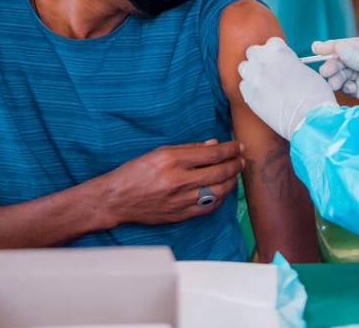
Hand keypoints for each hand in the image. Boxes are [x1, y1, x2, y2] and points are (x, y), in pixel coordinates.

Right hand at [98, 140, 243, 225]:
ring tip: (235, 174)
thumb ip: (189, 148)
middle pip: (220, 172)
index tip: (238, 146)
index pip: (213, 154)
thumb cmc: (136, 172)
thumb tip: (214, 144)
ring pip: (219, 191)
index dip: (230, 149)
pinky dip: (220, 198)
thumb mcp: (159, 152)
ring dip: (232, 182)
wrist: (117, 199)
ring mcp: (181, 200)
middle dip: (235, 164)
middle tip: (241, 159)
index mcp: (173, 160)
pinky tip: (222, 191)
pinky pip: (209, 207)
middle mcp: (179, 180)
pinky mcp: (180, 215)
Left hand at [238, 37, 337, 139]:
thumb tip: (283, 65)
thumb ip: (289, 62)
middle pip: (252, 51)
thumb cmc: (314, 94)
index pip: (271, 42)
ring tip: (264, 83)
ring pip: (244, 68)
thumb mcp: (304, 68)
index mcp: (278, 49)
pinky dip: (251, 89)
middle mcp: (262, 60)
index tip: (281, 60)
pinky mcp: (248, 95)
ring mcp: (252, 77)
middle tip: (270, 70)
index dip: (277, 52)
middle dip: (260, 58)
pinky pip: (243, 86)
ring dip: (252, 72)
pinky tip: (262, 95)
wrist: (309, 118)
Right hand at [314, 38, 358, 138]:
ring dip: (337, 76)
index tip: (316, 48)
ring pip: (346, 72)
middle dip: (334, 64)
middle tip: (324, 72)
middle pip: (347, 58)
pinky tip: (343, 89)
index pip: (354, 44)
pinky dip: (344, 86)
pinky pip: (349, 86)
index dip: (334, 46)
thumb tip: (338, 47)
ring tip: (332, 83)